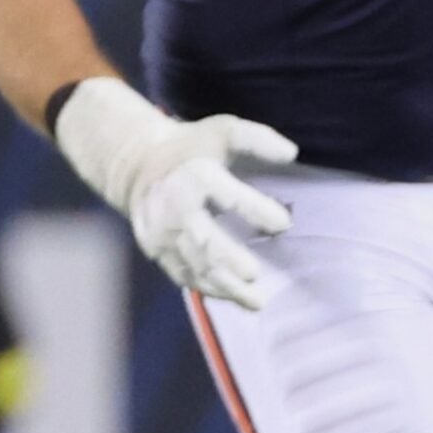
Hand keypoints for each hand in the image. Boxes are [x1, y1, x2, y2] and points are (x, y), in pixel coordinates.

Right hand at [52, 77, 294, 311]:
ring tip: (257, 301)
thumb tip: (292, 153)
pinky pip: (183, 274)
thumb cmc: (193, 149)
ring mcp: (161, 234)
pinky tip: (233, 297)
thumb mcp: (223, 132)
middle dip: (229, 259)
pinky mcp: (157, 251)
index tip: (284, 224)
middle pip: (202, 240)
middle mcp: (173, 208)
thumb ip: (257, 139)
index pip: (225, 195)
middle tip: (255, 274)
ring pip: (194, 265)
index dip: (254, 210)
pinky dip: (209, 288)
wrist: (140, 166)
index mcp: (192, 175)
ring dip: (224, 286)